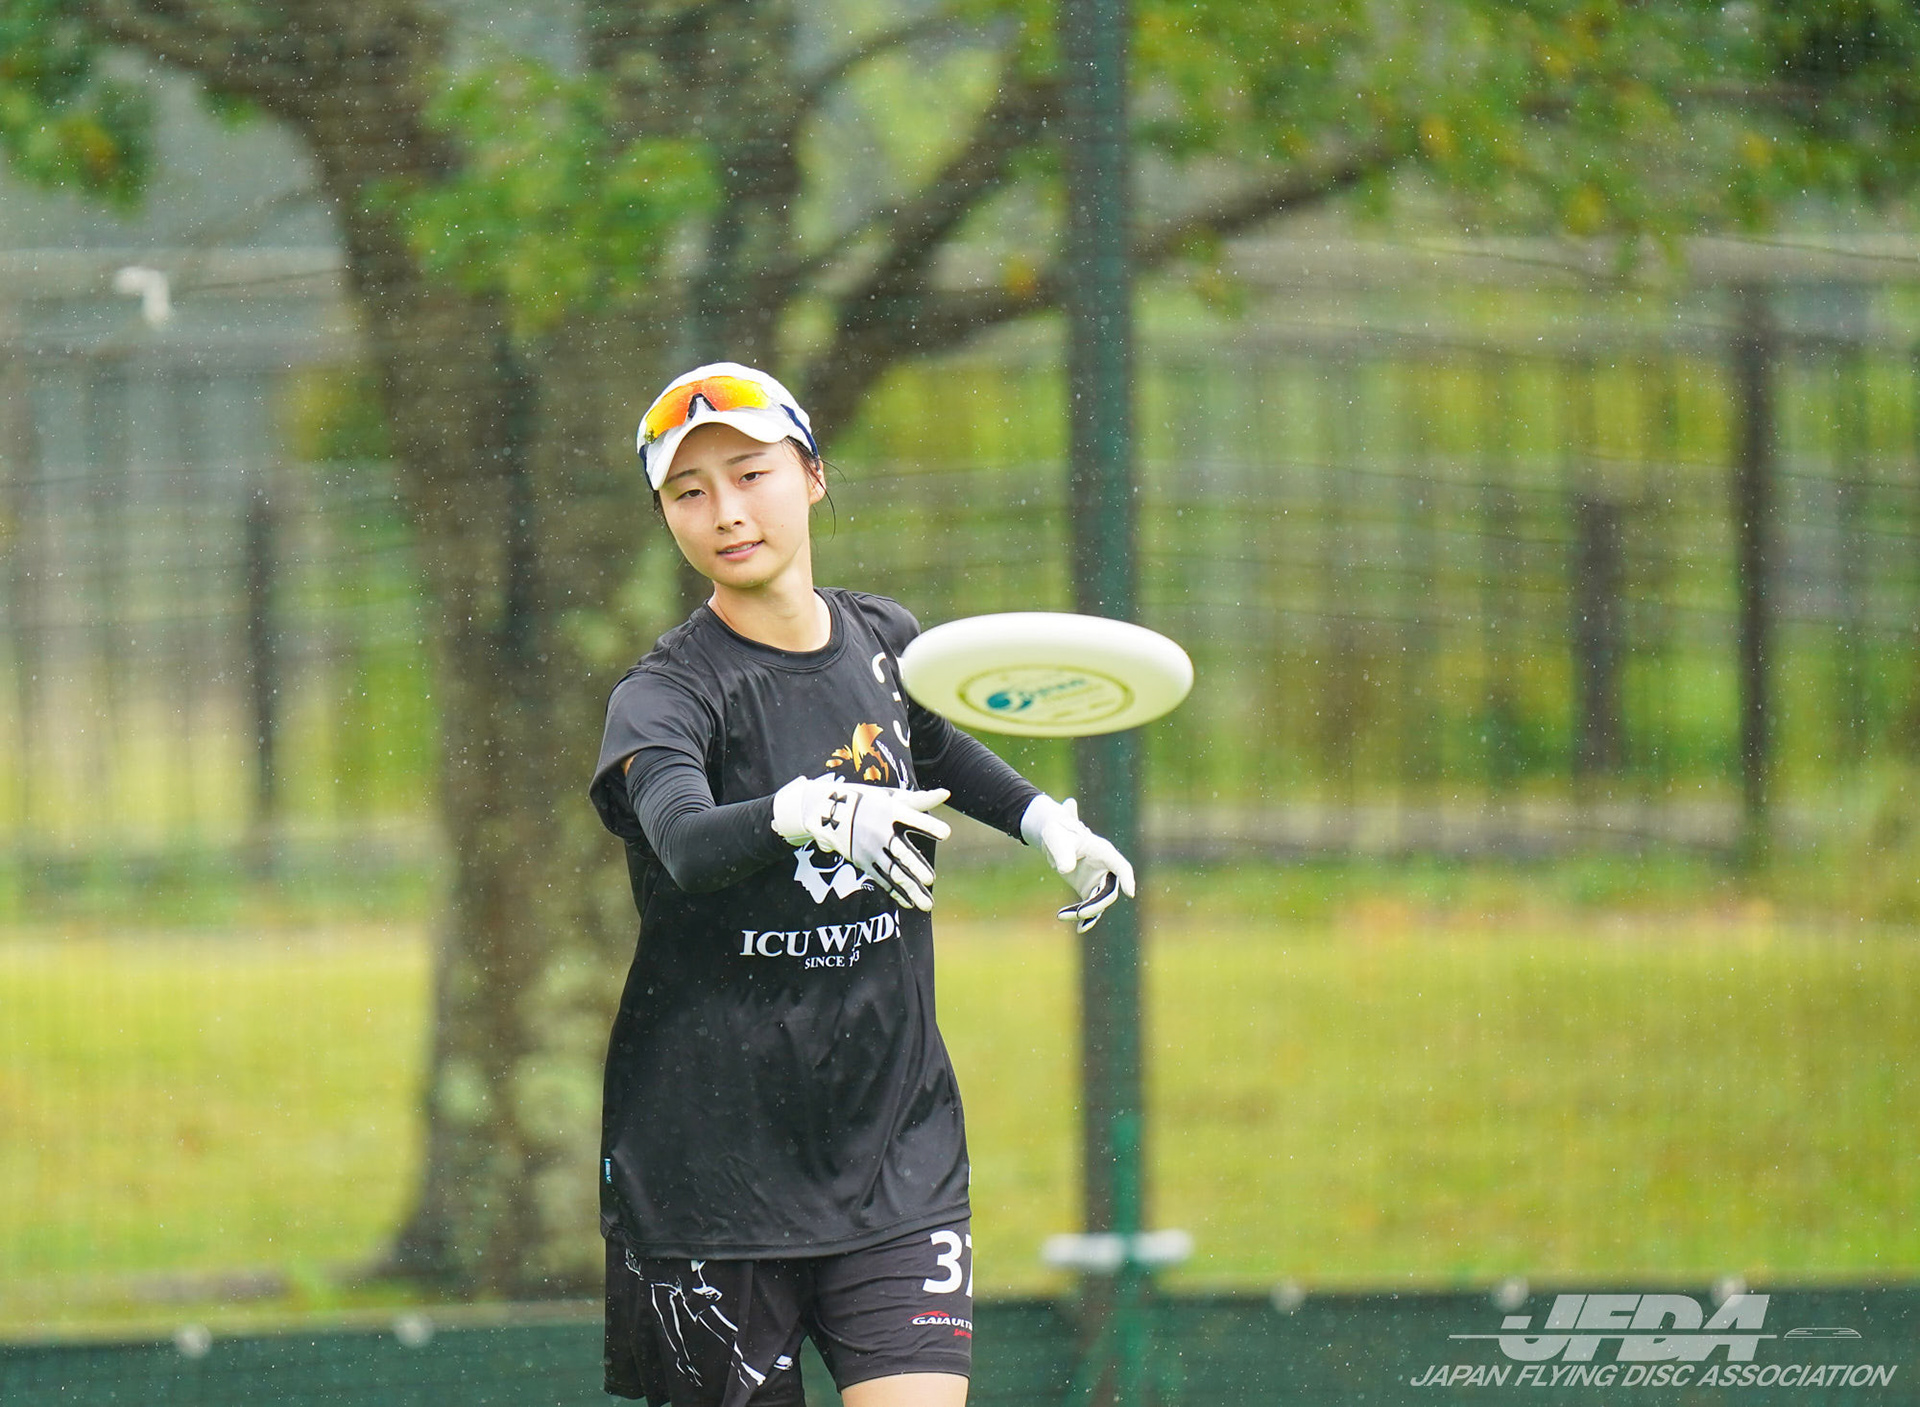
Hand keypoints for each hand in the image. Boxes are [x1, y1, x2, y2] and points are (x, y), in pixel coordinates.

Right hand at [771, 775, 951, 910]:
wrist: (829, 812)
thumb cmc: (870, 802)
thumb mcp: (891, 797)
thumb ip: (919, 800)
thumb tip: (946, 793)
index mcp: (891, 811)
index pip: (913, 819)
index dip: (928, 825)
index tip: (947, 833)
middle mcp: (881, 832)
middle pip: (901, 851)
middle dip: (915, 865)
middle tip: (930, 879)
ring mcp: (871, 850)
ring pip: (894, 872)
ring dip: (911, 888)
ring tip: (927, 904)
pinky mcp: (864, 862)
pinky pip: (882, 879)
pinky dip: (896, 892)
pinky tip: (910, 903)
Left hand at [1020, 794, 1135, 931]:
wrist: (1055, 837)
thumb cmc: (1058, 832)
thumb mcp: (1056, 838)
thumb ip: (1062, 852)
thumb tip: (1065, 870)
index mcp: (1103, 852)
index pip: (1120, 866)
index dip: (1127, 879)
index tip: (1130, 893)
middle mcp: (1105, 868)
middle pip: (1109, 891)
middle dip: (1097, 904)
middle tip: (1080, 913)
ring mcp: (1098, 881)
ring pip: (1099, 903)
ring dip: (1085, 913)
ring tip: (1062, 916)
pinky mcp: (1088, 890)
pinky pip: (1090, 907)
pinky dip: (1083, 917)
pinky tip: (1078, 928)